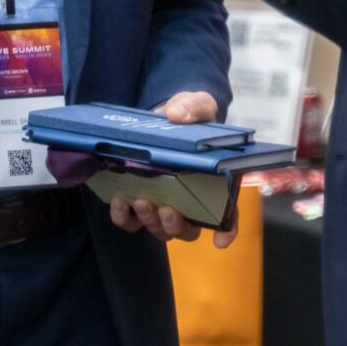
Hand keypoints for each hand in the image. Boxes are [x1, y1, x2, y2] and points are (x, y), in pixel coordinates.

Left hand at [106, 91, 239, 248]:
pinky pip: (130, 221)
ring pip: (160, 229)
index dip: (227, 231)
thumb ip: (193, 107)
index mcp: (214, 183)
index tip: (219, 241)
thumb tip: (176, 114)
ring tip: (141, 201)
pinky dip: (123, 217)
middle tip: (166, 209)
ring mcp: (163, 203)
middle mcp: (190, 200)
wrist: (163, 116)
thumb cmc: (190, 116)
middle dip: (176, 225)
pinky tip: (119, 201)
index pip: (227, 214)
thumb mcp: (197, 104)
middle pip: (188, 229)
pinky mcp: (138, 200)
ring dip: (150, 221)